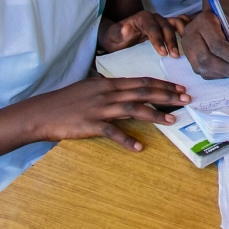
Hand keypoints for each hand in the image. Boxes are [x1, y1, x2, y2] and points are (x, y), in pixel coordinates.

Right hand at [26, 77, 189, 150]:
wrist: (41, 112)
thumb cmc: (66, 101)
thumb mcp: (89, 87)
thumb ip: (109, 87)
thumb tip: (127, 87)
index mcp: (108, 83)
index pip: (142, 81)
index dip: (163, 84)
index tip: (180, 87)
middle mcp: (107, 93)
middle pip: (143, 92)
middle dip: (167, 95)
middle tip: (186, 99)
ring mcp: (99, 109)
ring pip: (133, 109)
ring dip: (155, 115)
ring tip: (173, 120)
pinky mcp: (90, 125)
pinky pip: (112, 133)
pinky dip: (126, 140)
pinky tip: (139, 147)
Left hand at [101, 11, 189, 56]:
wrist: (119, 39)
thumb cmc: (116, 39)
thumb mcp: (113, 37)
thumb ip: (118, 33)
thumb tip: (125, 29)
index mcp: (142, 18)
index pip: (153, 27)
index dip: (158, 39)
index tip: (162, 53)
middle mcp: (155, 17)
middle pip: (167, 26)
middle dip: (172, 41)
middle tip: (174, 56)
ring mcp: (163, 21)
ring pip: (178, 22)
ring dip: (183, 35)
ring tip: (186, 50)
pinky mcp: (169, 27)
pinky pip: (182, 24)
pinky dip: (188, 30)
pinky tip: (192, 41)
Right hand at [181, 5, 228, 79]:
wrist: (217, 14)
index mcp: (204, 21)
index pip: (216, 44)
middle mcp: (191, 32)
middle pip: (205, 58)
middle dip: (225, 69)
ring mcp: (187, 44)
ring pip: (201, 67)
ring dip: (220, 74)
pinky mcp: (188, 54)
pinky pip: (199, 70)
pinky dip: (214, 74)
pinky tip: (225, 69)